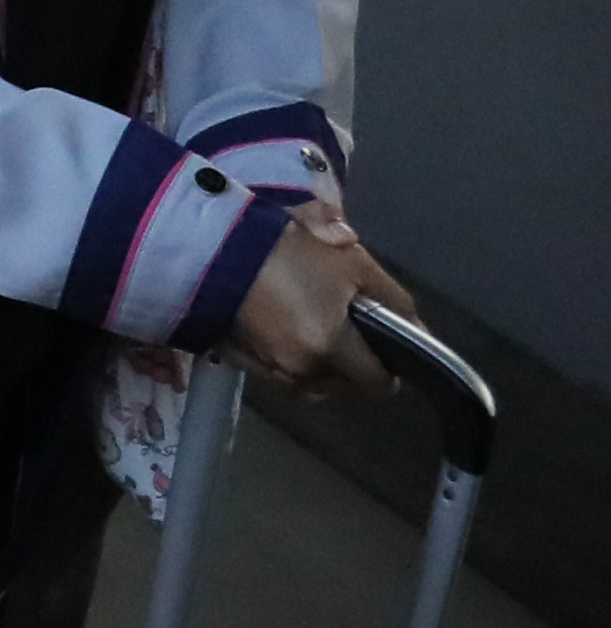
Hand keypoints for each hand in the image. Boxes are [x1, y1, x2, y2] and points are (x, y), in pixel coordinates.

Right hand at [230, 198, 400, 391]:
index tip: (382, 344)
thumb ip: (395, 302)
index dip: (388, 365)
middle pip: (342, 386)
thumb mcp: (354, 262)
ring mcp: (266, 367)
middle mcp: (299, 368)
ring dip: (316, 362)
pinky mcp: (239, 361)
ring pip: (309, 381)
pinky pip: (278, 371)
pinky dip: (284, 355)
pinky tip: (278, 323)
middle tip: (341, 323)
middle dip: (349, 363)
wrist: (209, 241)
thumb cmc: (287, 248)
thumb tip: (418, 332)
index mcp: (330, 347)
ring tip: (307, 322)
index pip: (378, 383)